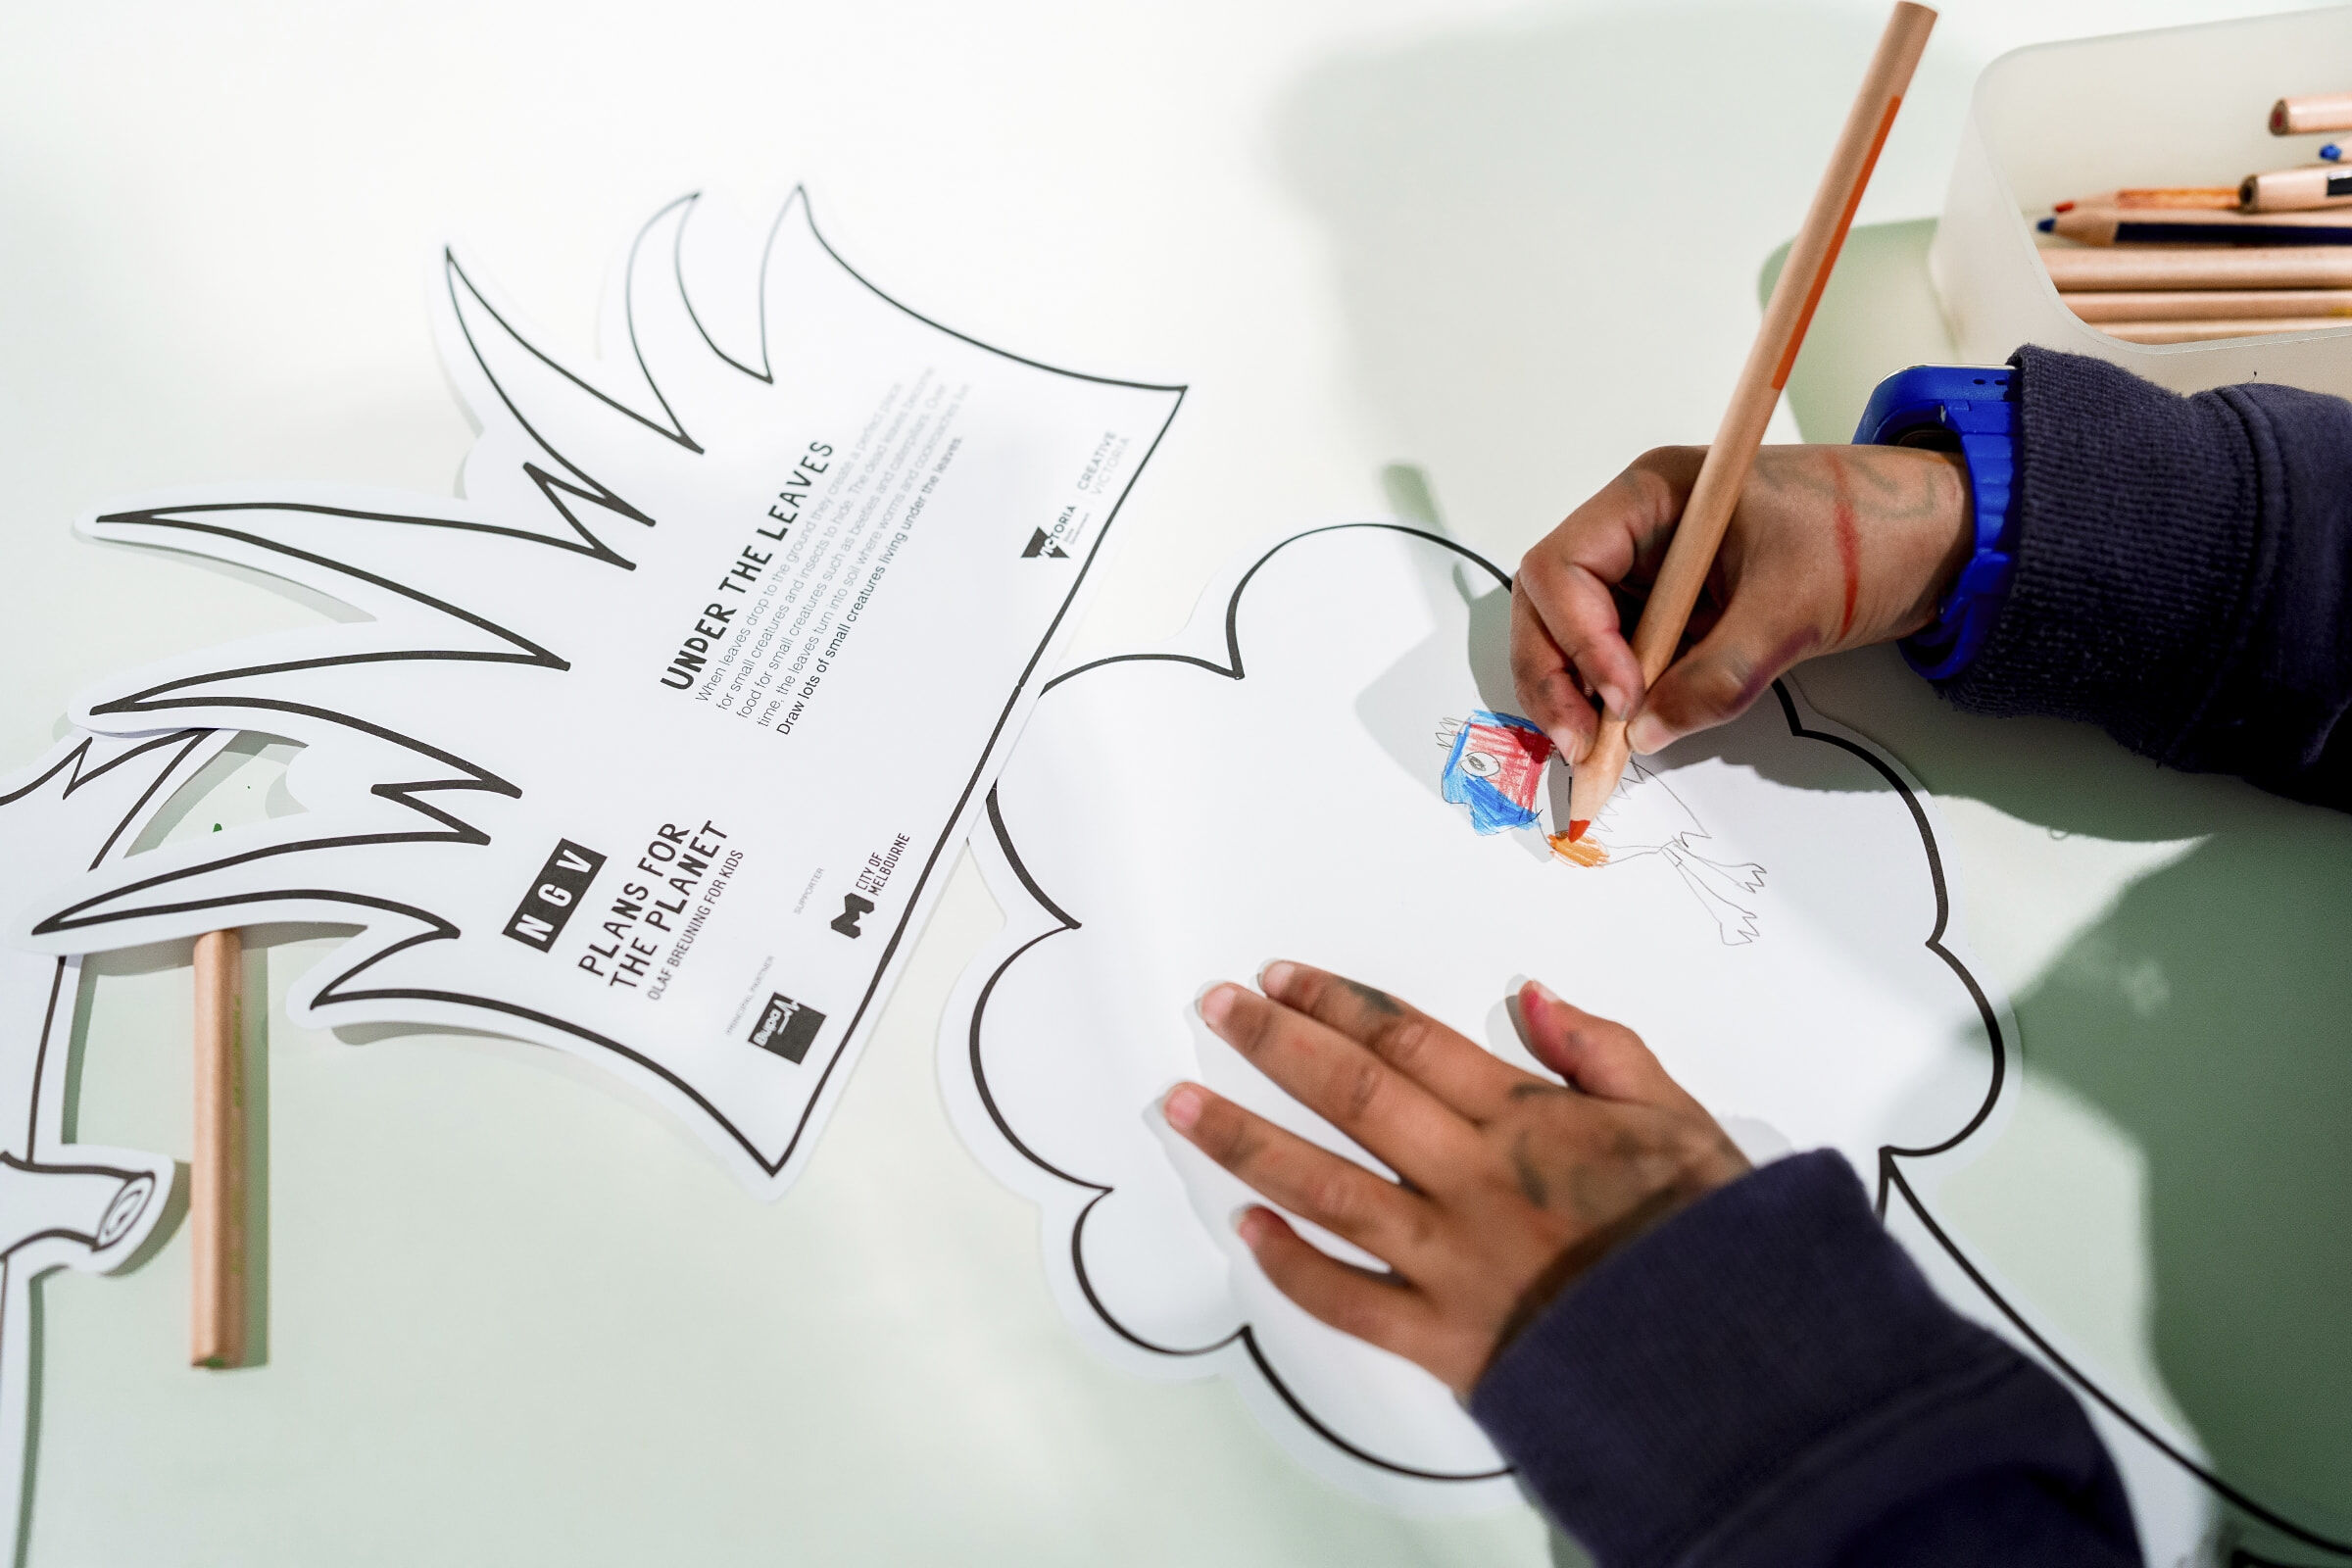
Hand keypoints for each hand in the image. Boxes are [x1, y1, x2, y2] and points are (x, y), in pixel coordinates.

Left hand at [1161, 962, 1748, 1398]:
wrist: (1729, 1366)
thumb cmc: (1712, 1243)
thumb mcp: (1680, 1120)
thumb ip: (1604, 1051)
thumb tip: (1535, 995)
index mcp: (1528, 1120)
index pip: (1410, 1042)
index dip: (1339, 1003)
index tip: (1282, 978)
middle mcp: (1472, 1179)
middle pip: (1353, 1096)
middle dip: (1275, 1045)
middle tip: (1215, 1007)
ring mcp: (1449, 1259)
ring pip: (1326, 1187)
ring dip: (1246, 1141)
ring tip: (1183, 1104)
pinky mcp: (1442, 1337)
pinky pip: (1348, 1299)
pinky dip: (1290, 1265)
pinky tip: (1245, 1229)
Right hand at [1512, 444, 1971, 762]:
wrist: (1944, 536)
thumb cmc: (1872, 533)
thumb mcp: (1794, 607)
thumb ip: (1717, 675)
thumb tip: (1646, 733)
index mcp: (1654, 497)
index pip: (1566, 566)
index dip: (1577, 636)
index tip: (1623, 694)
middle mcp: (1642, 532)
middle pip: (1552, 604)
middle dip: (1555, 675)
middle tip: (1581, 743)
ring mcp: (1659, 574)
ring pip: (1580, 637)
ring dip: (1579, 694)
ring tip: (1601, 748)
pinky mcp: (1685, 612)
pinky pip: (1629, 657)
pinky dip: (1620, 700)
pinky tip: (1630, 734)